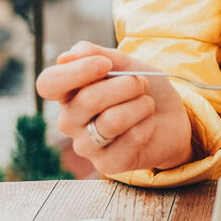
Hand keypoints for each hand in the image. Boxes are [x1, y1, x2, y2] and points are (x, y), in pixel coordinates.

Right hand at [36, 42, 194, 175]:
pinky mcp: (107, 165)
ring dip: (140, 105)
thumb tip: (66, 57)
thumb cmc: (142, 87)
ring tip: (147, 104)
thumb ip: (97, 55)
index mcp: (67, 93)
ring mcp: (86, 145)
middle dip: (125, 85)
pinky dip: (147, 125)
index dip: (75, 72)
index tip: (105, 64)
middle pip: (87, 100)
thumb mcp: (124, 63)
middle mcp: (70, 121)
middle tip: (141, 83)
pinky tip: (147, 125)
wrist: (172, 116)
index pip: (48, 84)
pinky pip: (130, 139)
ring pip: (111, 121)